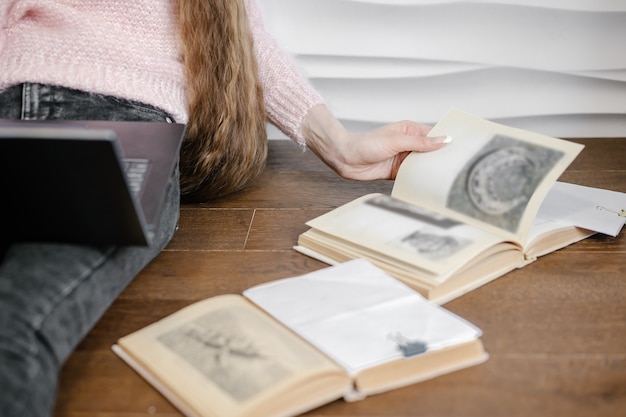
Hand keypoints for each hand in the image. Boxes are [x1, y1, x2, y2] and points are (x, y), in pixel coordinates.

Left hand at [301, 104, 450, 179]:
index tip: (465, 146)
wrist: (345, 159)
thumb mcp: (396, 141)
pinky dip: (422, 179)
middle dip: (444, 157)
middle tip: (464, 165)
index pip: (435, 134)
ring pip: (425, 164)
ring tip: (452, 176)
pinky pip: (415, 175)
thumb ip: (421, 143)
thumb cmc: (366, 144)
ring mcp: (404, 158)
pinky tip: (433, 184)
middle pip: (432, 151)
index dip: (449, 140)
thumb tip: (445, 140)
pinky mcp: (398, 172)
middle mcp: (409, 144)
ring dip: (434, 170)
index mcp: (410, 130)